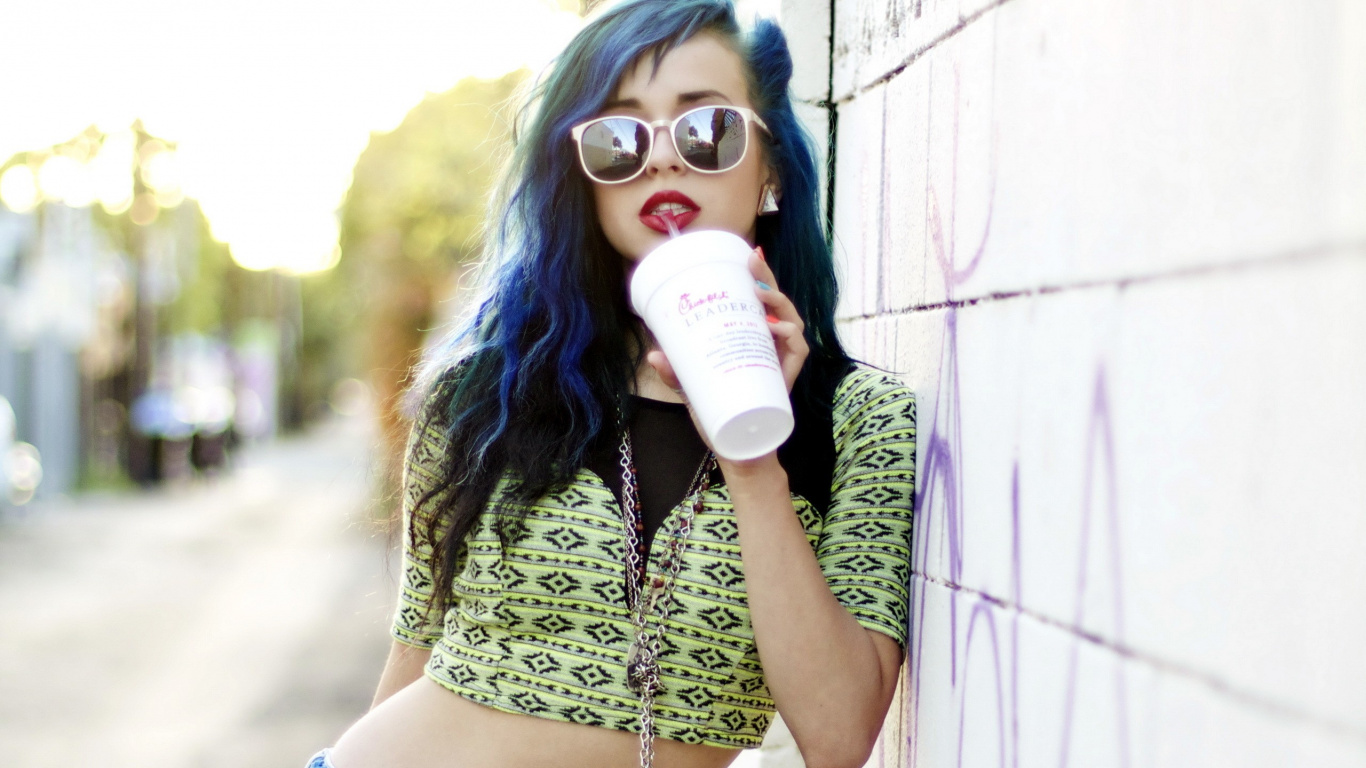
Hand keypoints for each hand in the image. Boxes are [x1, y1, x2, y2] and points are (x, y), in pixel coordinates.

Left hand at [646, 246, 808, 395]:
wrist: (734, 447)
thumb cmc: (717, 410)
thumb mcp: (691, 385)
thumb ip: (674, 371)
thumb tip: (653, 355)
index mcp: (753, 338)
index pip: (761, 301)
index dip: (760, 276)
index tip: (748, 254)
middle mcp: (771, 344)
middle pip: (777, 303)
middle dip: (768, 278)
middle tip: (752, 262)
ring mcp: (782, 360)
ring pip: (792, 321)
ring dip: (778, 303)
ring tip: (760, 296)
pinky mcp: (788, 379)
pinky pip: (799, 351)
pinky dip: (791, 338)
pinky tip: (777, 329)